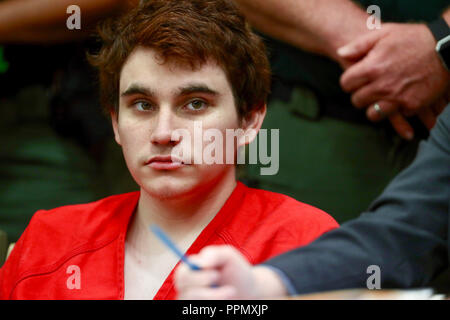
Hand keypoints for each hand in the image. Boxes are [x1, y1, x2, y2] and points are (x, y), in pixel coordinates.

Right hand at [174, 245, 287, 299]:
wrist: (248, 291)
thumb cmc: (236, 270)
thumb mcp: (228, 256)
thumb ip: (214, 254)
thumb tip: (200, 263)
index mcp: (190, 270)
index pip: (182, 275)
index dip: (197, 277)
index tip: (216, 275)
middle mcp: (187, 287)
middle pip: (187, 294)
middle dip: (209, 292)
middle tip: (230, 289)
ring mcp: (192, 301)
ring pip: (195, 304)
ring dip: (215, 299)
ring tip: (232, 293)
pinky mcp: (197, 310)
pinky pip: (202, 310)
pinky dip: (216, 303)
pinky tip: (225, 300)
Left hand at [338, 23, 449, 138]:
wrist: (446, 48)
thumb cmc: (414, 38)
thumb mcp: (385, 33)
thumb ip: (359, 45)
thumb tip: (340, 53)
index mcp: (371, 68)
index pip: (346, 84)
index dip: (350, 81)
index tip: (356, 79)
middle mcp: (381, 85)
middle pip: (357, 100)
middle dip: (360, 95)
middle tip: (368, 89)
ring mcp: (396, 98)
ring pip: (373, 114)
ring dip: (374, 108)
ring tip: (380, 99)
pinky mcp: (412, 106)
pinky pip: (396, 114)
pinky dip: (397, 109)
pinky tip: (400, 99)